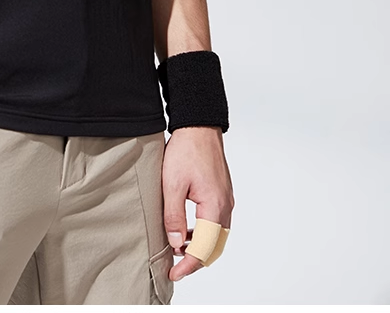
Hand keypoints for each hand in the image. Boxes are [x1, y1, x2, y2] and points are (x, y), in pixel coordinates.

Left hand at [161, 125, 233, 281]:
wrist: (199, 124)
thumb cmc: (186, 150)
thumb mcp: (172, 184)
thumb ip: (174, 216)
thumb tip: (176, 244)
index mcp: (215, 206)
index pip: (204, 248)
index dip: (188, 265)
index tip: (174, 274)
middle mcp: (225, 206)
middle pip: (215, 247)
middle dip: (196, 260)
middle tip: (175, 268)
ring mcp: (226, 199)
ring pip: (217, 236)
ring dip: (200, 246)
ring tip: (177, 250)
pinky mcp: (222, 193)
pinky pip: (216, 222)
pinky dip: (203, 233)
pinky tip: (187, 231)